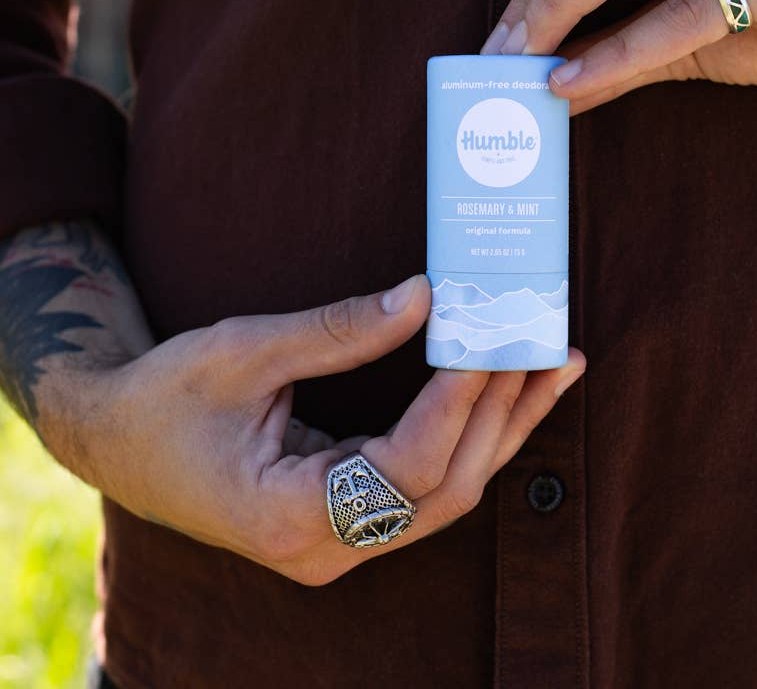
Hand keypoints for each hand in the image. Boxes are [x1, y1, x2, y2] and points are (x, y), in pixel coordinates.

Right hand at [70, 274, 585, 584]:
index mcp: (289, 517)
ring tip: (553, 366)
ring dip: (501, 426)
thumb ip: (339, 331)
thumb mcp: (244, 352)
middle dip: (501, 414)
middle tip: (546, 346)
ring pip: (448, 492)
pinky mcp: (347, 518)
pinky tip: (504, 393)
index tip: (490, 339)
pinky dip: (470, 434)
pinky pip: (427, 484)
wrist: (116, 439)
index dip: (457, 402)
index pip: (407, 468)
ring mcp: (339, 541)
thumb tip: (425, 296)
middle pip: (445, 489)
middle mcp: (324, 547)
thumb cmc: (165, 398)